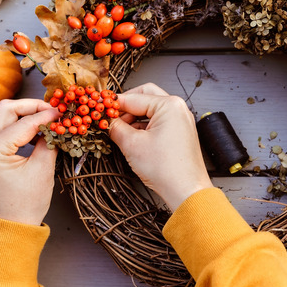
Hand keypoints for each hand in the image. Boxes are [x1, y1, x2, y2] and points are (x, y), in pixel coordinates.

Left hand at [0, 99, 60, 225]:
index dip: (47, 115)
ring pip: (3, 116)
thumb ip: (49, 140)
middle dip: (32, 106)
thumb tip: (57, 122)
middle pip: (6, 109)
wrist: (9, 227)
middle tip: (53, 110)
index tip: (64, 112)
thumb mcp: (42, 169)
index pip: (24, 122)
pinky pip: (2, 128)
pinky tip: (36, 131)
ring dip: (25, 114)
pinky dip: (19, 125)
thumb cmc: (25, 204)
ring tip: (47, 120)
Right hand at [109, 83, 212, 210]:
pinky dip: (144, 126)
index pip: (134, 98)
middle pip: (145, 96)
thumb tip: (106, 120)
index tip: (99, 108)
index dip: (114, 104)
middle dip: (126, 106)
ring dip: (134, 117)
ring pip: (151, 109)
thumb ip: (116, 127)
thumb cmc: (167, 169)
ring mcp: (181, 120)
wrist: (186, 190)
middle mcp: (178, 108)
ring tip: (119, 130)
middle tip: (110, 117)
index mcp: (169, 105)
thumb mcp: (132, 145)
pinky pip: (158, 121)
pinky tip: (132, 136)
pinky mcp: (180, 132)